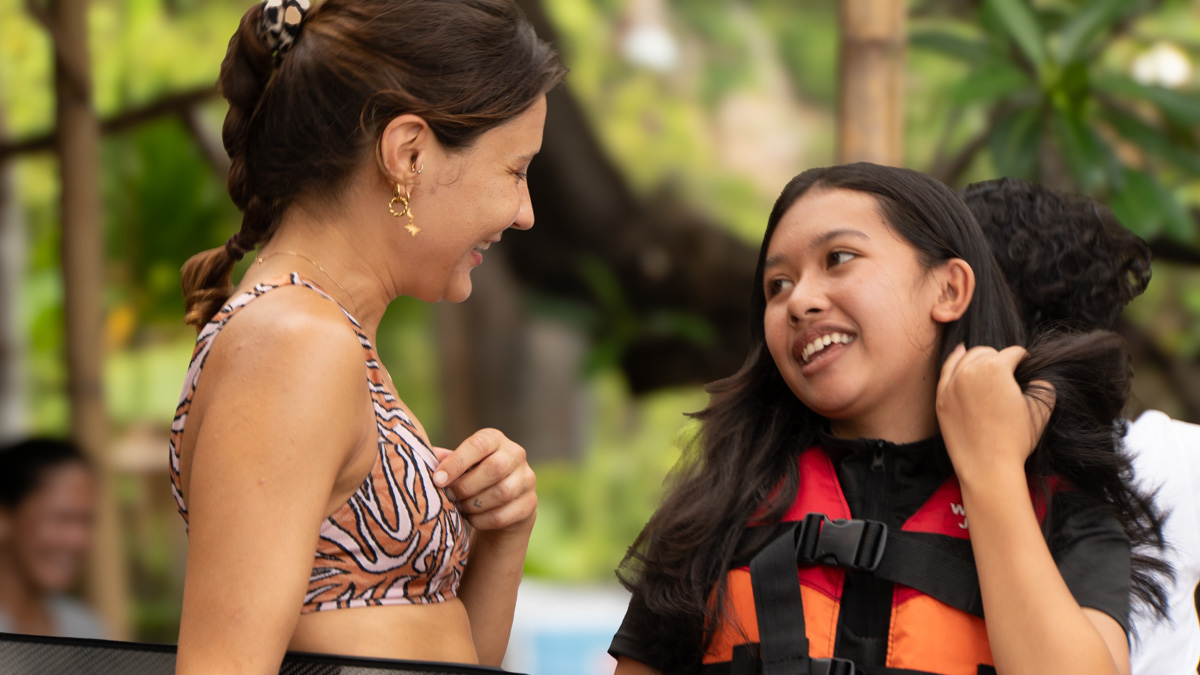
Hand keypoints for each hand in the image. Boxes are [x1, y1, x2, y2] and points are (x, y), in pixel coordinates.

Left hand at [431, 428, 535, 534]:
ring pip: (501, 493)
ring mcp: (527, 479)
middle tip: (448, 496)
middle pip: (494, 468)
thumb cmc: (473, 478)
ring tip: (460, 506)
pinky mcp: (530, 503)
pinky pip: (503, 515)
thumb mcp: (460, 466)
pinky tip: (472, 518)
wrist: (503, 504)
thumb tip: (429, 457)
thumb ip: (446, 460)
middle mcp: (516, 454)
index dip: (456, 462)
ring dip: (473, 504)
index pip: (478, 445)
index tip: (437, 479)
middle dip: (465, 486)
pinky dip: (481, 520)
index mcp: (495, 439)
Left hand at [936, 344, 1055, 481]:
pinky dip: (956, 360)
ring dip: (979, 359)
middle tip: (1008, 374)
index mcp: (996, 368)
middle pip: (988, 352)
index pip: (1014, 353)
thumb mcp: (1041, 408)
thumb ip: (1044, 384)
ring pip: (966, 358)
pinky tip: (961, 355)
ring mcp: (952, 384)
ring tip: (988, 366)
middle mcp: (970, 370)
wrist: (988, 467)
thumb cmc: (1016, 439)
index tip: (1026, 369)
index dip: (1024, 361)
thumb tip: (1035, 377)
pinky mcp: (941, 398)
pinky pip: (947, 371)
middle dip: (1000, 358)